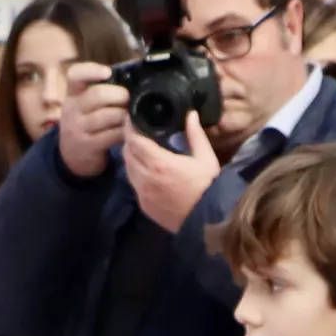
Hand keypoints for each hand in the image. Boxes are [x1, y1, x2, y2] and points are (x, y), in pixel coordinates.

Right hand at [52, 64, 128, 177]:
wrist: (71, 155)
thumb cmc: (86, 122)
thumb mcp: (84, 104)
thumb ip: (101, 91)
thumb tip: (131, 81)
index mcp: (72, 93)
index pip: (75, 75)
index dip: (91, 70)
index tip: (108, 72)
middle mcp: (72, 109)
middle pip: (97, 94)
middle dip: (120, 94)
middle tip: (129, 99)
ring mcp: (78, 128)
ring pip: (108, 115)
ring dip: (125, 114)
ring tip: (131, 115)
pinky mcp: (88, 145)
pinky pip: (112, 135)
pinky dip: (125, 131)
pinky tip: (129, 130)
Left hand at [119, 113, 225, 234]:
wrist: (207, 221)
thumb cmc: (208, 187)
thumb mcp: (206, 158)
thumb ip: (195, 134)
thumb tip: (190, 114)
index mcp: (159, 163)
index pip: (134, 140)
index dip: (130, 128)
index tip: (131, 119)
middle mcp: (145, 178)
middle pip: (127, 153)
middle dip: (129, 141)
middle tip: (136, 132)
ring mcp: (143, 194)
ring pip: (128, 169)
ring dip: (131, 157)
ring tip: (140, 149)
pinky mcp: (144, 206)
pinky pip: (134, 185)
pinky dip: (136, 173)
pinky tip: (146, 170)